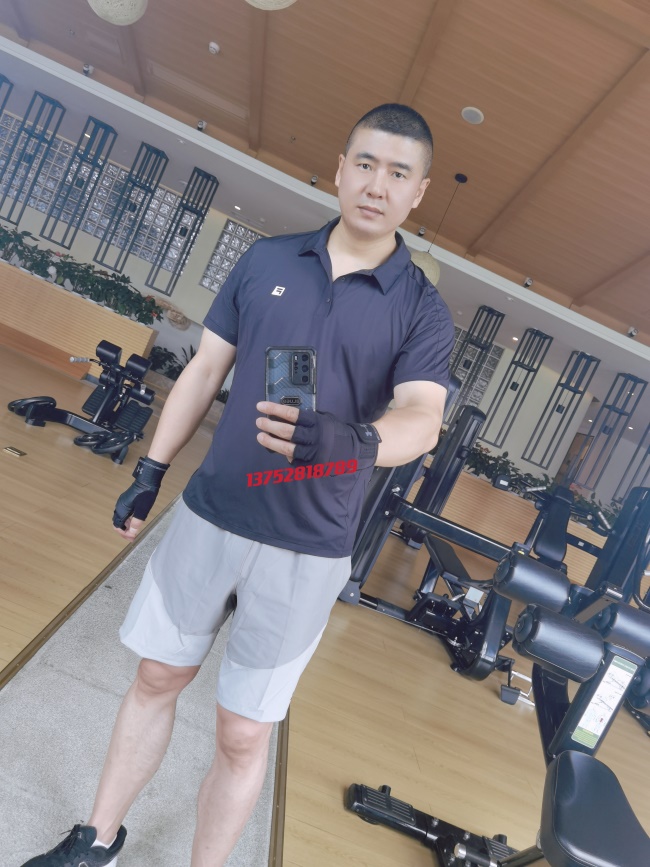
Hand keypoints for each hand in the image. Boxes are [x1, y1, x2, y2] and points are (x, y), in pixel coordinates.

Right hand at [113, 456, 169, 541]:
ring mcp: (122, 502)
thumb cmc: (145, 495)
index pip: (117, 526)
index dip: (123, 534)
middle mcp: (119, 506)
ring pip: (120, 517)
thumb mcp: (142, 511)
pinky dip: (127, 519)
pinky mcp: (126, 499)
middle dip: (123, 530)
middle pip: (117, 522)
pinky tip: (134, 520)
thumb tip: (132, 533)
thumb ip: (136, 523)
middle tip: (132, 536)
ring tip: (134, 530)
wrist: (147, 479)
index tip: (131, 538)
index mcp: (121, 510)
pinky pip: (124, 512)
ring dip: (126, 525)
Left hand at [255, 403, 380, 466]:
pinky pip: (293, 461)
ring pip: (286, 448)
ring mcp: (312, 453)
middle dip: (269, 426)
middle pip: (286, 432)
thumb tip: (283, 418)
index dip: (274, 409)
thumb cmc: (335, 431)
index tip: (260, 406)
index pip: (291, 414)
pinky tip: (276, 449)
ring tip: (260, 436)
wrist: (353, 451)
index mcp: (316, 422)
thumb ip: (306, 419)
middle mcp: (313, 438)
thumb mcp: (323, 419)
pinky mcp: (312, 465)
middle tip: (259, 422)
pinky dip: (284, 455)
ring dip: (271, 442)